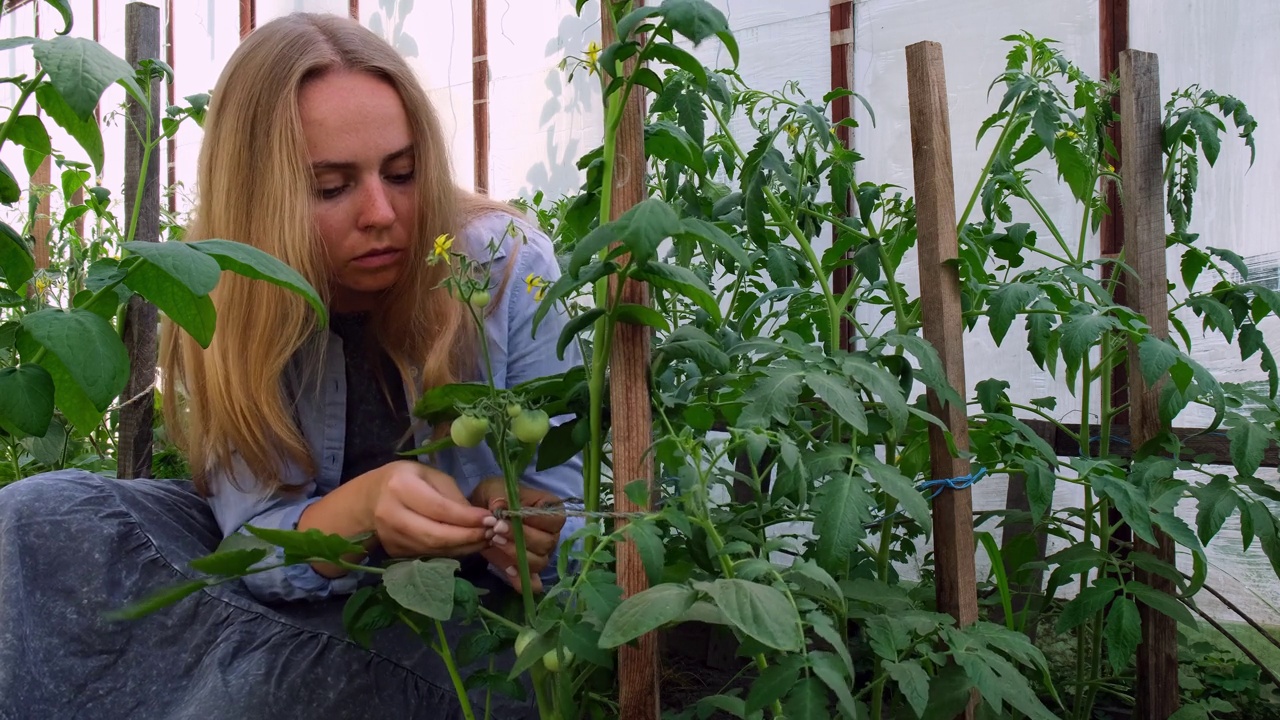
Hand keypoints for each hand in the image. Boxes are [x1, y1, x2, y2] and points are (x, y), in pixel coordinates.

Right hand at [369, 460, 497, 557]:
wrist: (369, 499)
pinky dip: (452, 552)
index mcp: (400, 487)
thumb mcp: (430, 475)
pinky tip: (467, 544)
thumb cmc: (406, 480)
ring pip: (434, 549)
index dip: (466, 518)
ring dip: (464, 547)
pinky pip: (429, 554)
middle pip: (436, 535)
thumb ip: (453, 496)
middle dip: (468, 537)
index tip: (489, 519)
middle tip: (492, 534)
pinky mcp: (395, 552)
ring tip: (485, 539)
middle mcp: (392, 515)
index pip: (439, 509)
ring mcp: (391, 537)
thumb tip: (477, 519)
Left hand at [470, 478, 567, 591]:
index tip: (509, 516)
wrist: (480, 513)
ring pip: (539, 562)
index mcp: (551, 510)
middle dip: (520, 538)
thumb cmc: (494, 497)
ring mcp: (541, 554)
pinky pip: (532, 583)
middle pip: (546, 543)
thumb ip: (499, 498)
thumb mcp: (494, 489)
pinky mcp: (526, 569)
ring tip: (495, 541)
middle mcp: (551, 534)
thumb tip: (500, 510)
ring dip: (516, 555)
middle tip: (496, 529)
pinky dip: (523, 580)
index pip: (555, 520)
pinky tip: (509, 572)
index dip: (534, 520)